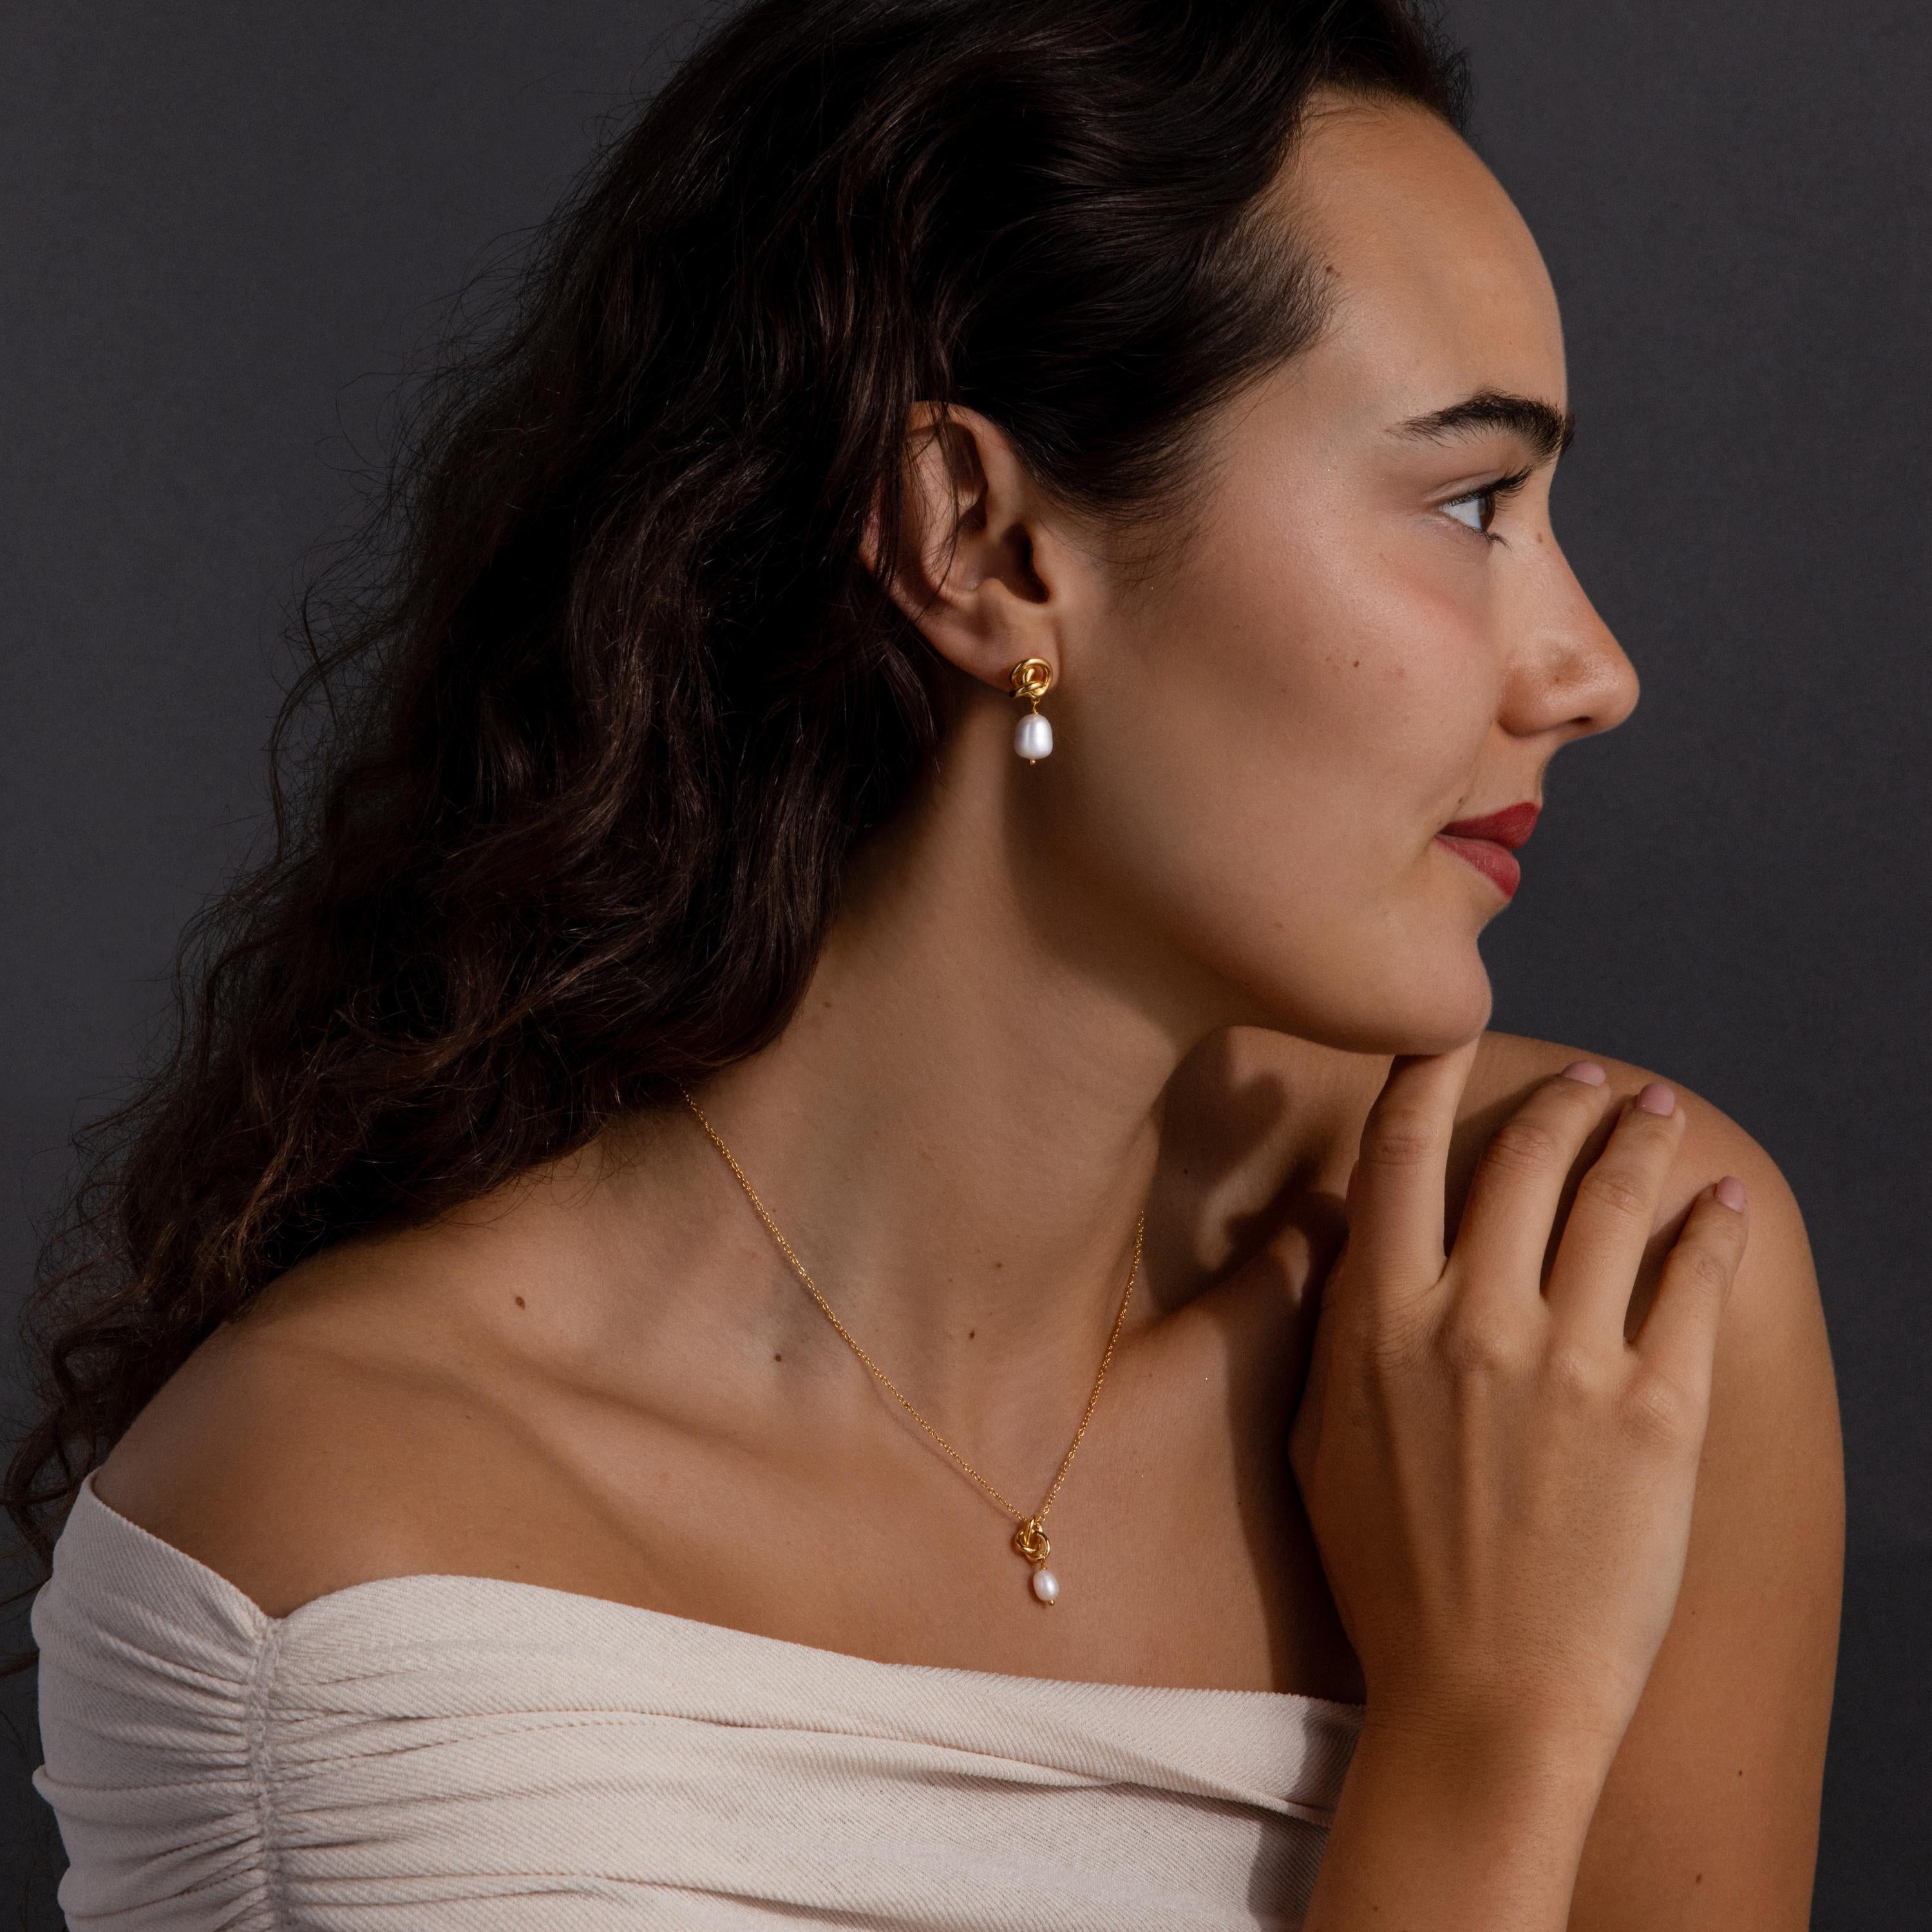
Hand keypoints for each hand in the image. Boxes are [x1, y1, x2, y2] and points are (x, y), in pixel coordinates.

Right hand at [1288, 1042, 1749, 1758]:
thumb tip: (1332, 1238)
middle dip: (1560, 1103)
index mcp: (1378, 1319)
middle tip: (1590, 1085)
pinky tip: (1722, 1203)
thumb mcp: (1313, 1441)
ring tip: (1656, 1113)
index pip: (1401, 1153)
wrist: (1482, 1700)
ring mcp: (1567, 1360)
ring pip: (1611, 1200)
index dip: (1426, 1074)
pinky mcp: (1655, 1411)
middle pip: (1521, 1160)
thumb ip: (1322, 1327)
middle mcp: (1469, 1317)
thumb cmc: (1386, 1576)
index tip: (1447, 1034)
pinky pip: (1691, 1282)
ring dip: (1640, 1139)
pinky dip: (1711, 1228)